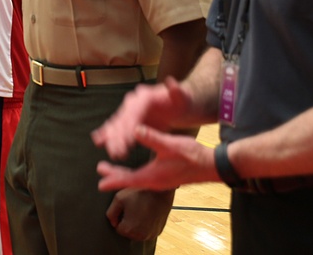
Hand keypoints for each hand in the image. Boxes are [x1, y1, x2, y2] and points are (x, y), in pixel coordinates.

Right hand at [92, 78, 193, 160]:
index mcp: (144, 97)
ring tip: (112, 153)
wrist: (180, 103)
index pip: (134, 112)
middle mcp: (133, 102)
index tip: (127, 141)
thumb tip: (172, 82)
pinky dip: (108, 133)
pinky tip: (99, 141)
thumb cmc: (183, 101)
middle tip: (116, 152)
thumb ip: (177, 91)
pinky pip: (117, 127)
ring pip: (117, 124)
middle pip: (122, 119)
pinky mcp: (131, 119)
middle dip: (118, 137)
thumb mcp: (183, 97)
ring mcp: (130, 110)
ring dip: (112, 138)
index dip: (129, 127)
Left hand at [97, 127, 216, 192]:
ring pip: (137, 179)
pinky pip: (145, 177)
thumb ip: (151, 137)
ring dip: (124, 174)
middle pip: (130, 180)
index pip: (129, 179)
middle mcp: (156, 181)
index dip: (114, 179)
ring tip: (112, 170)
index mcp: (153, 175)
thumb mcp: (169, 144)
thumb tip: (135, 129)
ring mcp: (162, 180)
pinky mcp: (167, 177)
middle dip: (115, 175)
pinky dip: (134, 174)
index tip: (100, 183)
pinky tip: (134, 171)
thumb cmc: (192, 155)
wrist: (212, 165)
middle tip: (101, 171)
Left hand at [105, 188, 174, 241]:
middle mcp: (140, 236)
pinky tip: (148, 214)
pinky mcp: (158, 232)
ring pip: (138, 232)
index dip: (120, 217)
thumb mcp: (119, 199)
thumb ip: (111, 213)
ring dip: (137, 224)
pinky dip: (146, 225)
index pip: (118, 228)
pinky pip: (148, 231)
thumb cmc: (138, 193)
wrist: (160, 191)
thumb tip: (112, 222)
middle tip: (134, 208)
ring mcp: (151, 235)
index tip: (126, 208)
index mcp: (129, 230)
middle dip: (128, 222)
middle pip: (128, 232)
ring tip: (141, 210)